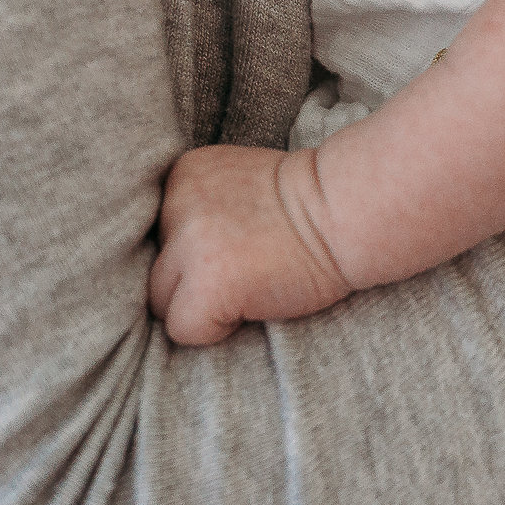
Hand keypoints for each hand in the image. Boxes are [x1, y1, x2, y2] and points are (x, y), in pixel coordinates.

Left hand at [148, 144, 353, 342]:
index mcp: (182, 175)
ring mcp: (190, 243)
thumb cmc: (305, 207)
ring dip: (198, 305)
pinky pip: (182, 329)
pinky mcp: (207, 283)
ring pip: (160, 301)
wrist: (350, 212)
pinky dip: (214, 330)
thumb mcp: (237, 184)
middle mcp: (177, 204)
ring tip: (248, 286)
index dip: (193, 251)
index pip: (158, 233)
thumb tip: (167, 261)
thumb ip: (198, 208)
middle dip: (190, 279)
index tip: (234, 246)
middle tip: (243, 270)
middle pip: (154, 267)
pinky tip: (253, 304)